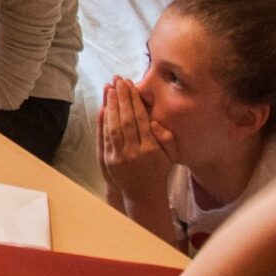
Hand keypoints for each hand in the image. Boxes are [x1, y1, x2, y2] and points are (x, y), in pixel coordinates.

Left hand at [97, 77, 175, 204]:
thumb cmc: (159, 170)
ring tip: (109, 89)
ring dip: (111, 106)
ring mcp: (120, 156)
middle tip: (118, 81)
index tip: (131, 85)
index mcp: (151, 148)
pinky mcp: (109, 160)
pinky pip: (105, 137)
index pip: (141, 119)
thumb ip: (167, 137)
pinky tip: (103, 108)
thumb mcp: (172, 155)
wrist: (144, 194)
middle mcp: (135, 152)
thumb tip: (154, 121)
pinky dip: (103, 122)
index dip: (135, 100)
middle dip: (121, 98)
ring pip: (113, 127)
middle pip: (126, 120)